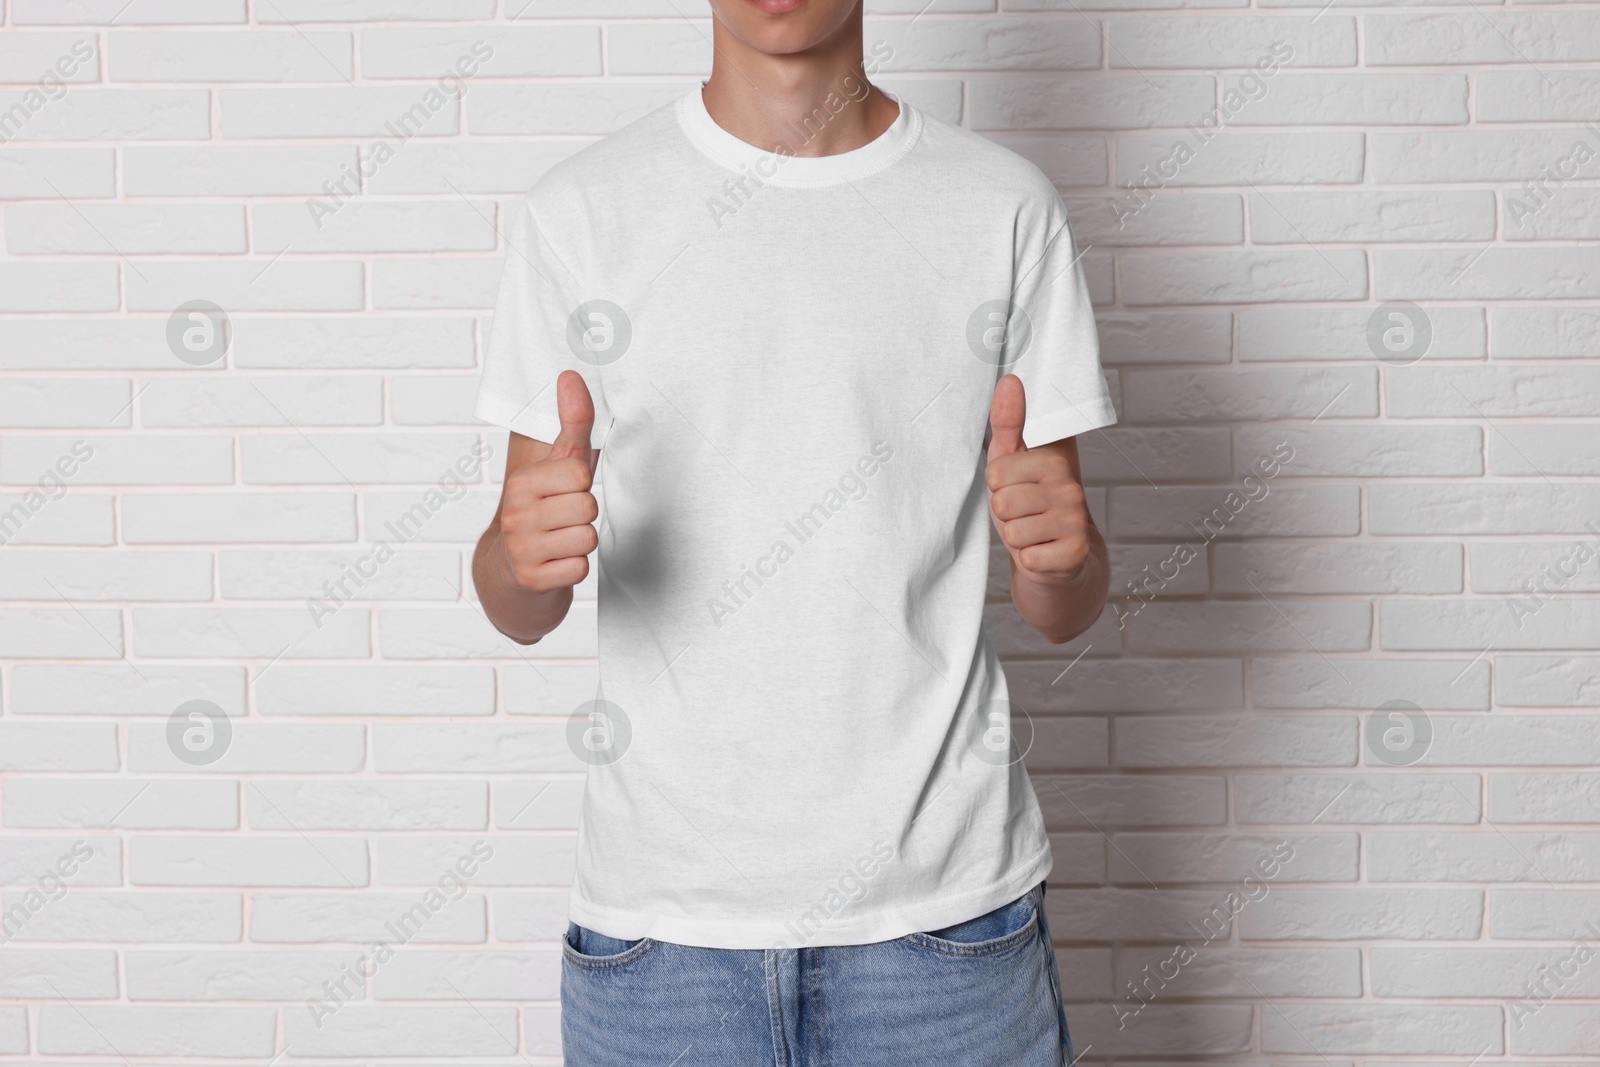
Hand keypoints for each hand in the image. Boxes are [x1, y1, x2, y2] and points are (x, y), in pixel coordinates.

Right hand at [499, 370, 599, 592]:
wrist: (509, 573)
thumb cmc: (545, 511)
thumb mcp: (559, 467)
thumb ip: (572, 423)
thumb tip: (570, 374)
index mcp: (521, 482)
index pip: (580, 473)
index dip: (581, 485)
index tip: (562, 493)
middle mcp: (515, 514)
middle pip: (587, 506)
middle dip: (584, 515)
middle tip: (563, 521)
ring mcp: (521, 548)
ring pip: (587, 538)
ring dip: (581, 542)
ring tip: (560, 541)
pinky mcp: (532, 579)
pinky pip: (580, 568)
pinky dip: (574, 568)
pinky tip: (556, 563)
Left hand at [985, 374, 1092, 584]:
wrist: (1060, 561)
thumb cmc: (1030, 507)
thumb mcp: (1012, 462)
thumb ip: (1008, 423)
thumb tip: (1010, 381)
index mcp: (1054, 459)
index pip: (996, 471)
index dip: (997, 486)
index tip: (1016, 488)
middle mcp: (1070, 486)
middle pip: (1003, 501)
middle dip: (1004, 514)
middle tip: (1023, 516)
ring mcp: (1075, 520)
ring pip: (1013, 530)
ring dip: (1016, 537)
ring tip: (1032, 533)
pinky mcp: (1075, 552)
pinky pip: (1027, 557)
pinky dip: (1028, 560)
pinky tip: (1042, 553)